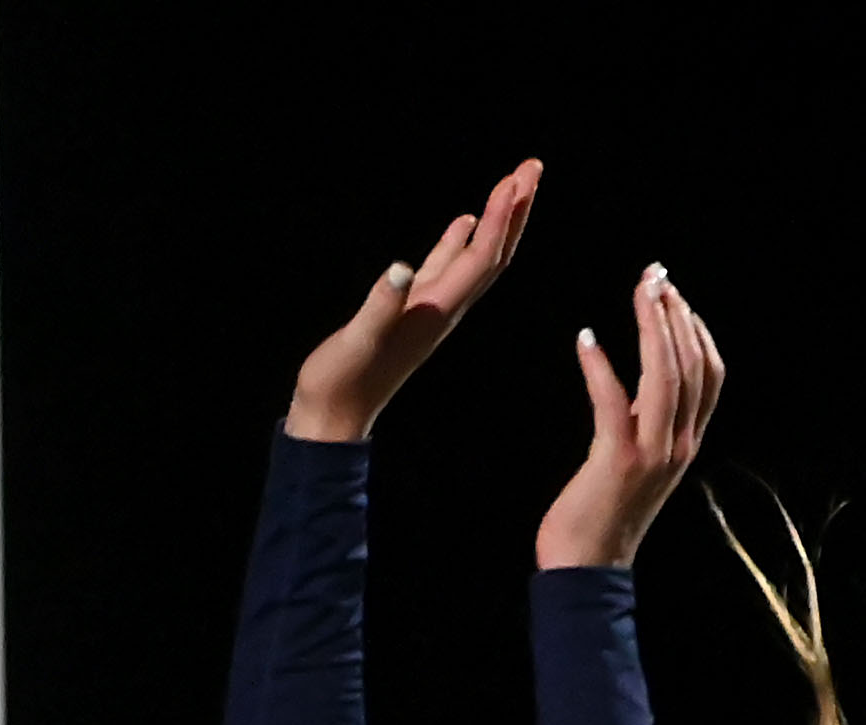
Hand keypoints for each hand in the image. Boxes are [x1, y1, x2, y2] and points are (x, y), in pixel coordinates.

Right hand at [287, 160, 540, 443]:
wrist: (332, 417)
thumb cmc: (341, 382)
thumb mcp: (356, 342)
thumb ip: (379, 306)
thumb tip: (400, 268)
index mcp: (436, 311)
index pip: (480, 258)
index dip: (500, 218)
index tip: (515, 179)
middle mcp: (444, 308)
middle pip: (494, 254)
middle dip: (515, 210)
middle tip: (532, 166)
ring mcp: (430, 309)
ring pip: (477, 258)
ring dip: (497, 221)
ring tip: (513, 183)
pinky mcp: (412, 311)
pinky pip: (447, 269)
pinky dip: (461, 242)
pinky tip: (465, 221)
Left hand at [533, 263, 721, 571]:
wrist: (586, 572)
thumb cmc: (601, 519)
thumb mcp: (637, 464)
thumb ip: (646, 426)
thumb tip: (640, 387)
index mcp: (688, 442)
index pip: (709, 373)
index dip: (696, 328)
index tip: (674, 294)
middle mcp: (679, 444)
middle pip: (690, 363)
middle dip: (675, 312)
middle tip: (655, 276)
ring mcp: (652, 453)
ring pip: (664, 375)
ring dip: (651, 326)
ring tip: (638, 291)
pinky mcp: (617, 461)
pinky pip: (612, 402)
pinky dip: (600, 366)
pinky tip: (585, 338)